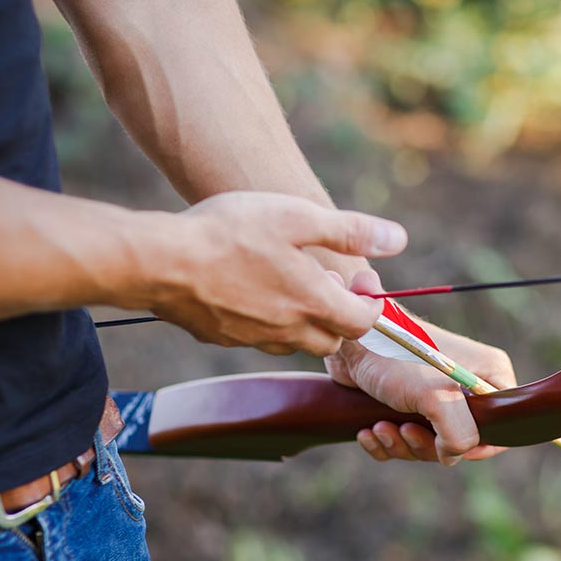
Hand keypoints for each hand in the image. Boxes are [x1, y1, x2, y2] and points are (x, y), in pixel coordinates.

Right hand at [143, 192, 404, 355]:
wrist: (161, 260)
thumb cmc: (231, 231)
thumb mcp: (298, 217)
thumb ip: (351, 231)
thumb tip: (399, 239)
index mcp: (313, 303)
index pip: (363, 323)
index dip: (367, 303)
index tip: (354, 275)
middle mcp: (288, 331)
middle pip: (332, 340)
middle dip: (338, 315)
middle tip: (321, 276)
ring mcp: (253, 339)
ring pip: (294, 343)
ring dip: (303, 320)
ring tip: (285, 280)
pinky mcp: (222, 338)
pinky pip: (258, 339)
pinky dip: (267, 322)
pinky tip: (249, 289)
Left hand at [325, 271, 516, 464]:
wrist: (350, 338)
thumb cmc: (398, 356)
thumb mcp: (438, 398)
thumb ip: (460, 435)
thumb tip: (451, 457)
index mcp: (487, 375)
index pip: (502, 424)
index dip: (479, 446)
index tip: (448, 447)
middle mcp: (465, 386)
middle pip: (460, 441)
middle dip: (426, 446)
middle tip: (405, 430)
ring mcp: (434, 396)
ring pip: (428, 444)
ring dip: (400, 444)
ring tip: (380, 427)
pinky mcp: (403, 403)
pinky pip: (402, 440)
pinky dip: (384, 442)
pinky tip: (368, 432)